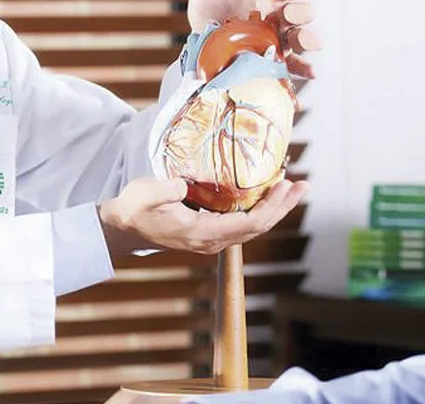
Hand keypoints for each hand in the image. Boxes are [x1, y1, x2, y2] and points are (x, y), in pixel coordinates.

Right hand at [97, 177, 308, 256]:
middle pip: (257, 227)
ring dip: (273, 208)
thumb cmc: (135, 207)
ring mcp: (211, 240)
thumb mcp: (147, 192)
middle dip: (282, 207)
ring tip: (291, 188)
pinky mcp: (209, 233)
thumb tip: (188, 183)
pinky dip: (258, 209)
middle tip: (302, 186)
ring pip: (252, 227)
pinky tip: (265, 195)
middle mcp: (211, 241)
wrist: (122, 228)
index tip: (284, 187)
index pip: (248, 224)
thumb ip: (168, 188)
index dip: (271, 207)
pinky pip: (242, 224)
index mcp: (201, 233)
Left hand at [187, 0, 320, 77]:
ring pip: (302, 38)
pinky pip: (294, 65)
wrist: (197, 43)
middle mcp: (277, 15)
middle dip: (302, 13)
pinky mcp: (273, 60)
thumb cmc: (206, 7)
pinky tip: (310, 72)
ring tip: (308, 43)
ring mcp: (277, 38)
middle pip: (303, 11)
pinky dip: (305, 69)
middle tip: (289, 15)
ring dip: (309, 40)